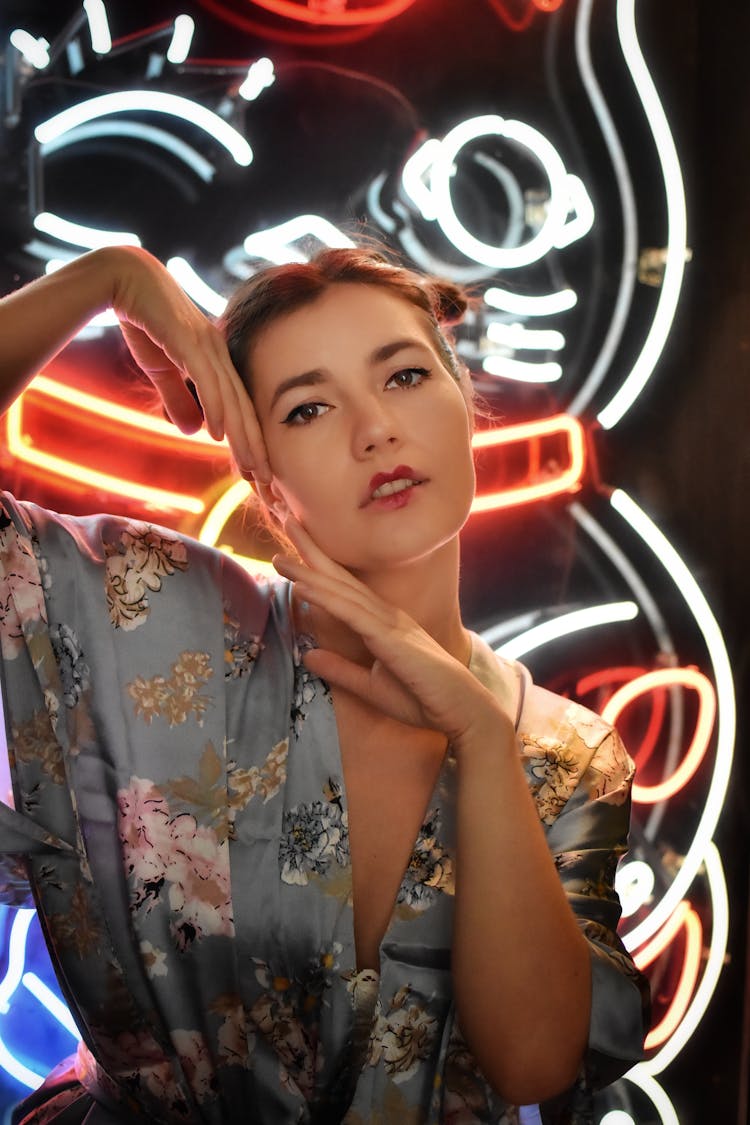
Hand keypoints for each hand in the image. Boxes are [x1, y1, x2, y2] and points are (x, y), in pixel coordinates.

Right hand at [110, 247, 269, 480]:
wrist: (125, 280)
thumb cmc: (145, 322)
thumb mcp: (162, 369)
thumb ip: (179, 399)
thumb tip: (195, 431)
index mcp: (217, 361)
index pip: (239, 407)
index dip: (249, 440)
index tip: (258, 472)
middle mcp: (219, 355)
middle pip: (244, 408)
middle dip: (257, 447)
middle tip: (269, 482)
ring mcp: (206, 347)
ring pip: (231, 399)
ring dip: (243, 436)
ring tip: (254, 467)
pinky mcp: (188, 341)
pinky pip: (206, 380)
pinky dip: (216, 407)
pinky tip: (220, 432)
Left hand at [273, 517, 512, 745]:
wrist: (460, 711)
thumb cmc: (422, 698)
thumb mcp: (370, 686)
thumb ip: (339, 670)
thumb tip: (307, 656)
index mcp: (383, 623)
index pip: (343, 589)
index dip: (316, 567)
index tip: (290, 550)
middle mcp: (385, 615)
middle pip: (340, 578)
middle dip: (310, 551)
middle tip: (283, 520)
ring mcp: (389, 623)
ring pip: (341, 591)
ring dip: (309, 570)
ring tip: (279, 554)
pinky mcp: (390, 637)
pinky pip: (351, 614)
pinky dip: (325, 598)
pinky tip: (302, 586)